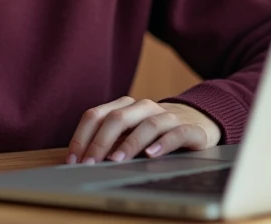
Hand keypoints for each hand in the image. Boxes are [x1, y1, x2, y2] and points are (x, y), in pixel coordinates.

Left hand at [67, 97, 221, 163]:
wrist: (197, 121)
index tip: (73, 160)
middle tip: (90, 164)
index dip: (82, 137)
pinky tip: (152, 155)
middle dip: (100, 142)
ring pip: (146, 124)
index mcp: (125, 106)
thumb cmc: (154, 132)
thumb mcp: (129, 133)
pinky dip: (163, 143)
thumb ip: (110, 141)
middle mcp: (144, 107)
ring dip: (129, 143)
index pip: (96, 115)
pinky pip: (176, 133)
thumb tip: (82, 160)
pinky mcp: (189, 128)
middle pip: (117, 118)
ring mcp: (167, 116)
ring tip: (116, 160)